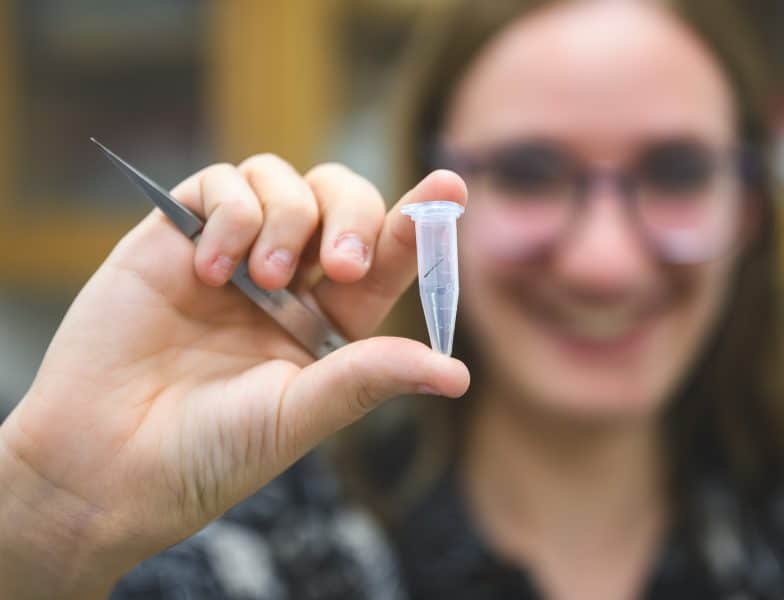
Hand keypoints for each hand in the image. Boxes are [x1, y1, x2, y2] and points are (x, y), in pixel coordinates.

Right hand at [0, 155, 468, 597]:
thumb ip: (370, 378)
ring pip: (282, 179)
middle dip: (352, 215)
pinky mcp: (180, 235)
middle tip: (341, 265)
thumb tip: (456, 374)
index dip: (418, 219)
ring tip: (258, 281)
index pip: (386, 255)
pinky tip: (209, 270)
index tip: (450, 185)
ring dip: (284, 219)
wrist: (109, 464)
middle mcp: (289, 279)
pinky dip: (228, 214)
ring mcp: (234, 252)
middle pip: (341, 198)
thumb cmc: (209, 452)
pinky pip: (220, 184)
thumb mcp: (300, 416)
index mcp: (330, 320)